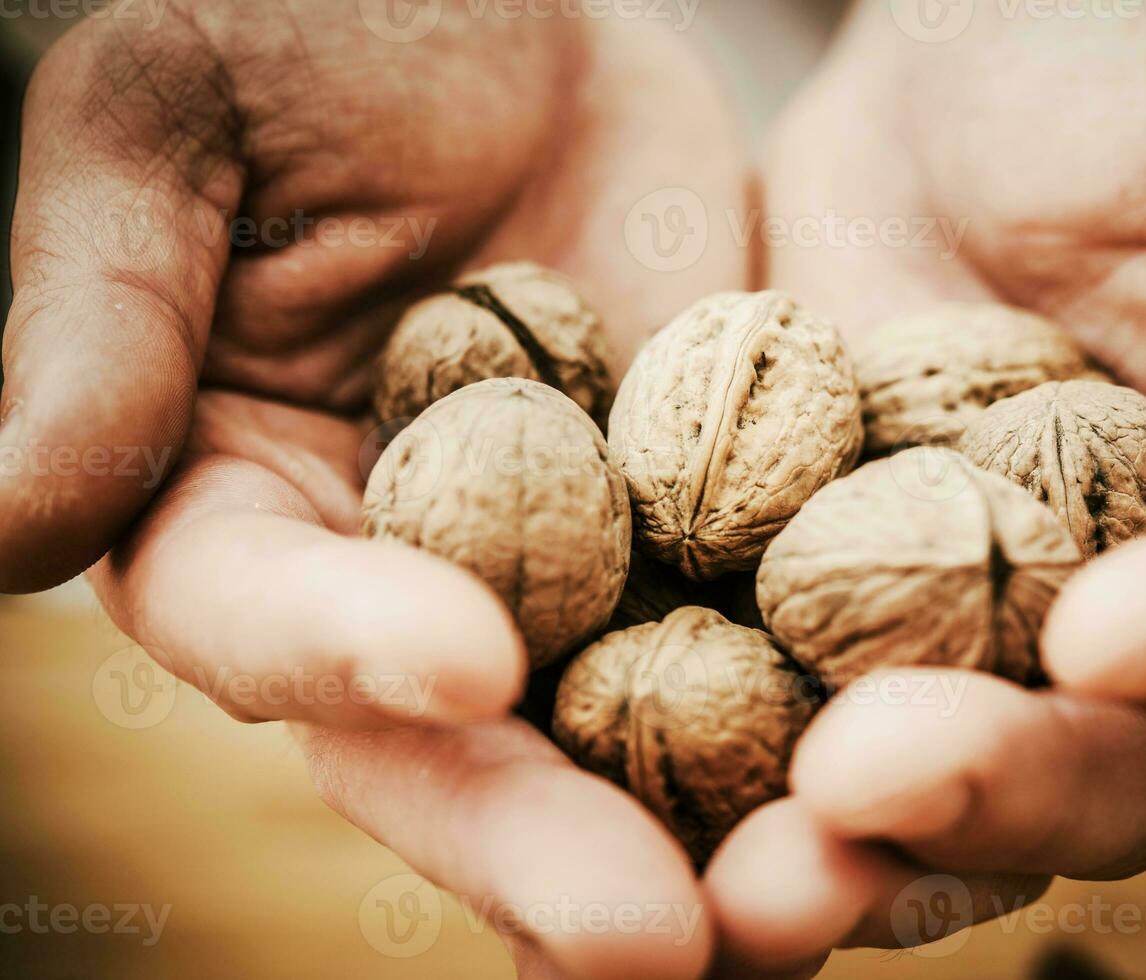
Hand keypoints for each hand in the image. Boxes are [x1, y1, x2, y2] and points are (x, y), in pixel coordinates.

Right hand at [4, 4, 744, 974]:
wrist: (506, 7)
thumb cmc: (304, 25)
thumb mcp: (175, 116)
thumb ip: (99, 313)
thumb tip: (6, 517)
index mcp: (244, 510)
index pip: (268, 621)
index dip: (349, 658)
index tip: (460, 669)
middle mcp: (409, 582)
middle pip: (466, 749)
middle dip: (553, 841)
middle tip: (658, 943)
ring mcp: (578, 572)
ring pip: (634, 740)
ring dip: (720, 838)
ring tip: (823, 900)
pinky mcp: (716, 531)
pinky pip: (774, 634)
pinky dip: (836, 712)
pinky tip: (919, 773)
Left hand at [706, 1, 1145, 969]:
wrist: (957, 62)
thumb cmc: (1144, 63)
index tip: (1108, 636)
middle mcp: (1134, 611)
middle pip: (1105, 764)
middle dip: (997, 791)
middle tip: (867, 789)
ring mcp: (970, 626)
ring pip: (938, 785)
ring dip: (851, 845)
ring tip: (749, 878)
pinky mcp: (827, 608)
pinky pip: (787, 718)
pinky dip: (728, 783)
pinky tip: (648, 819)